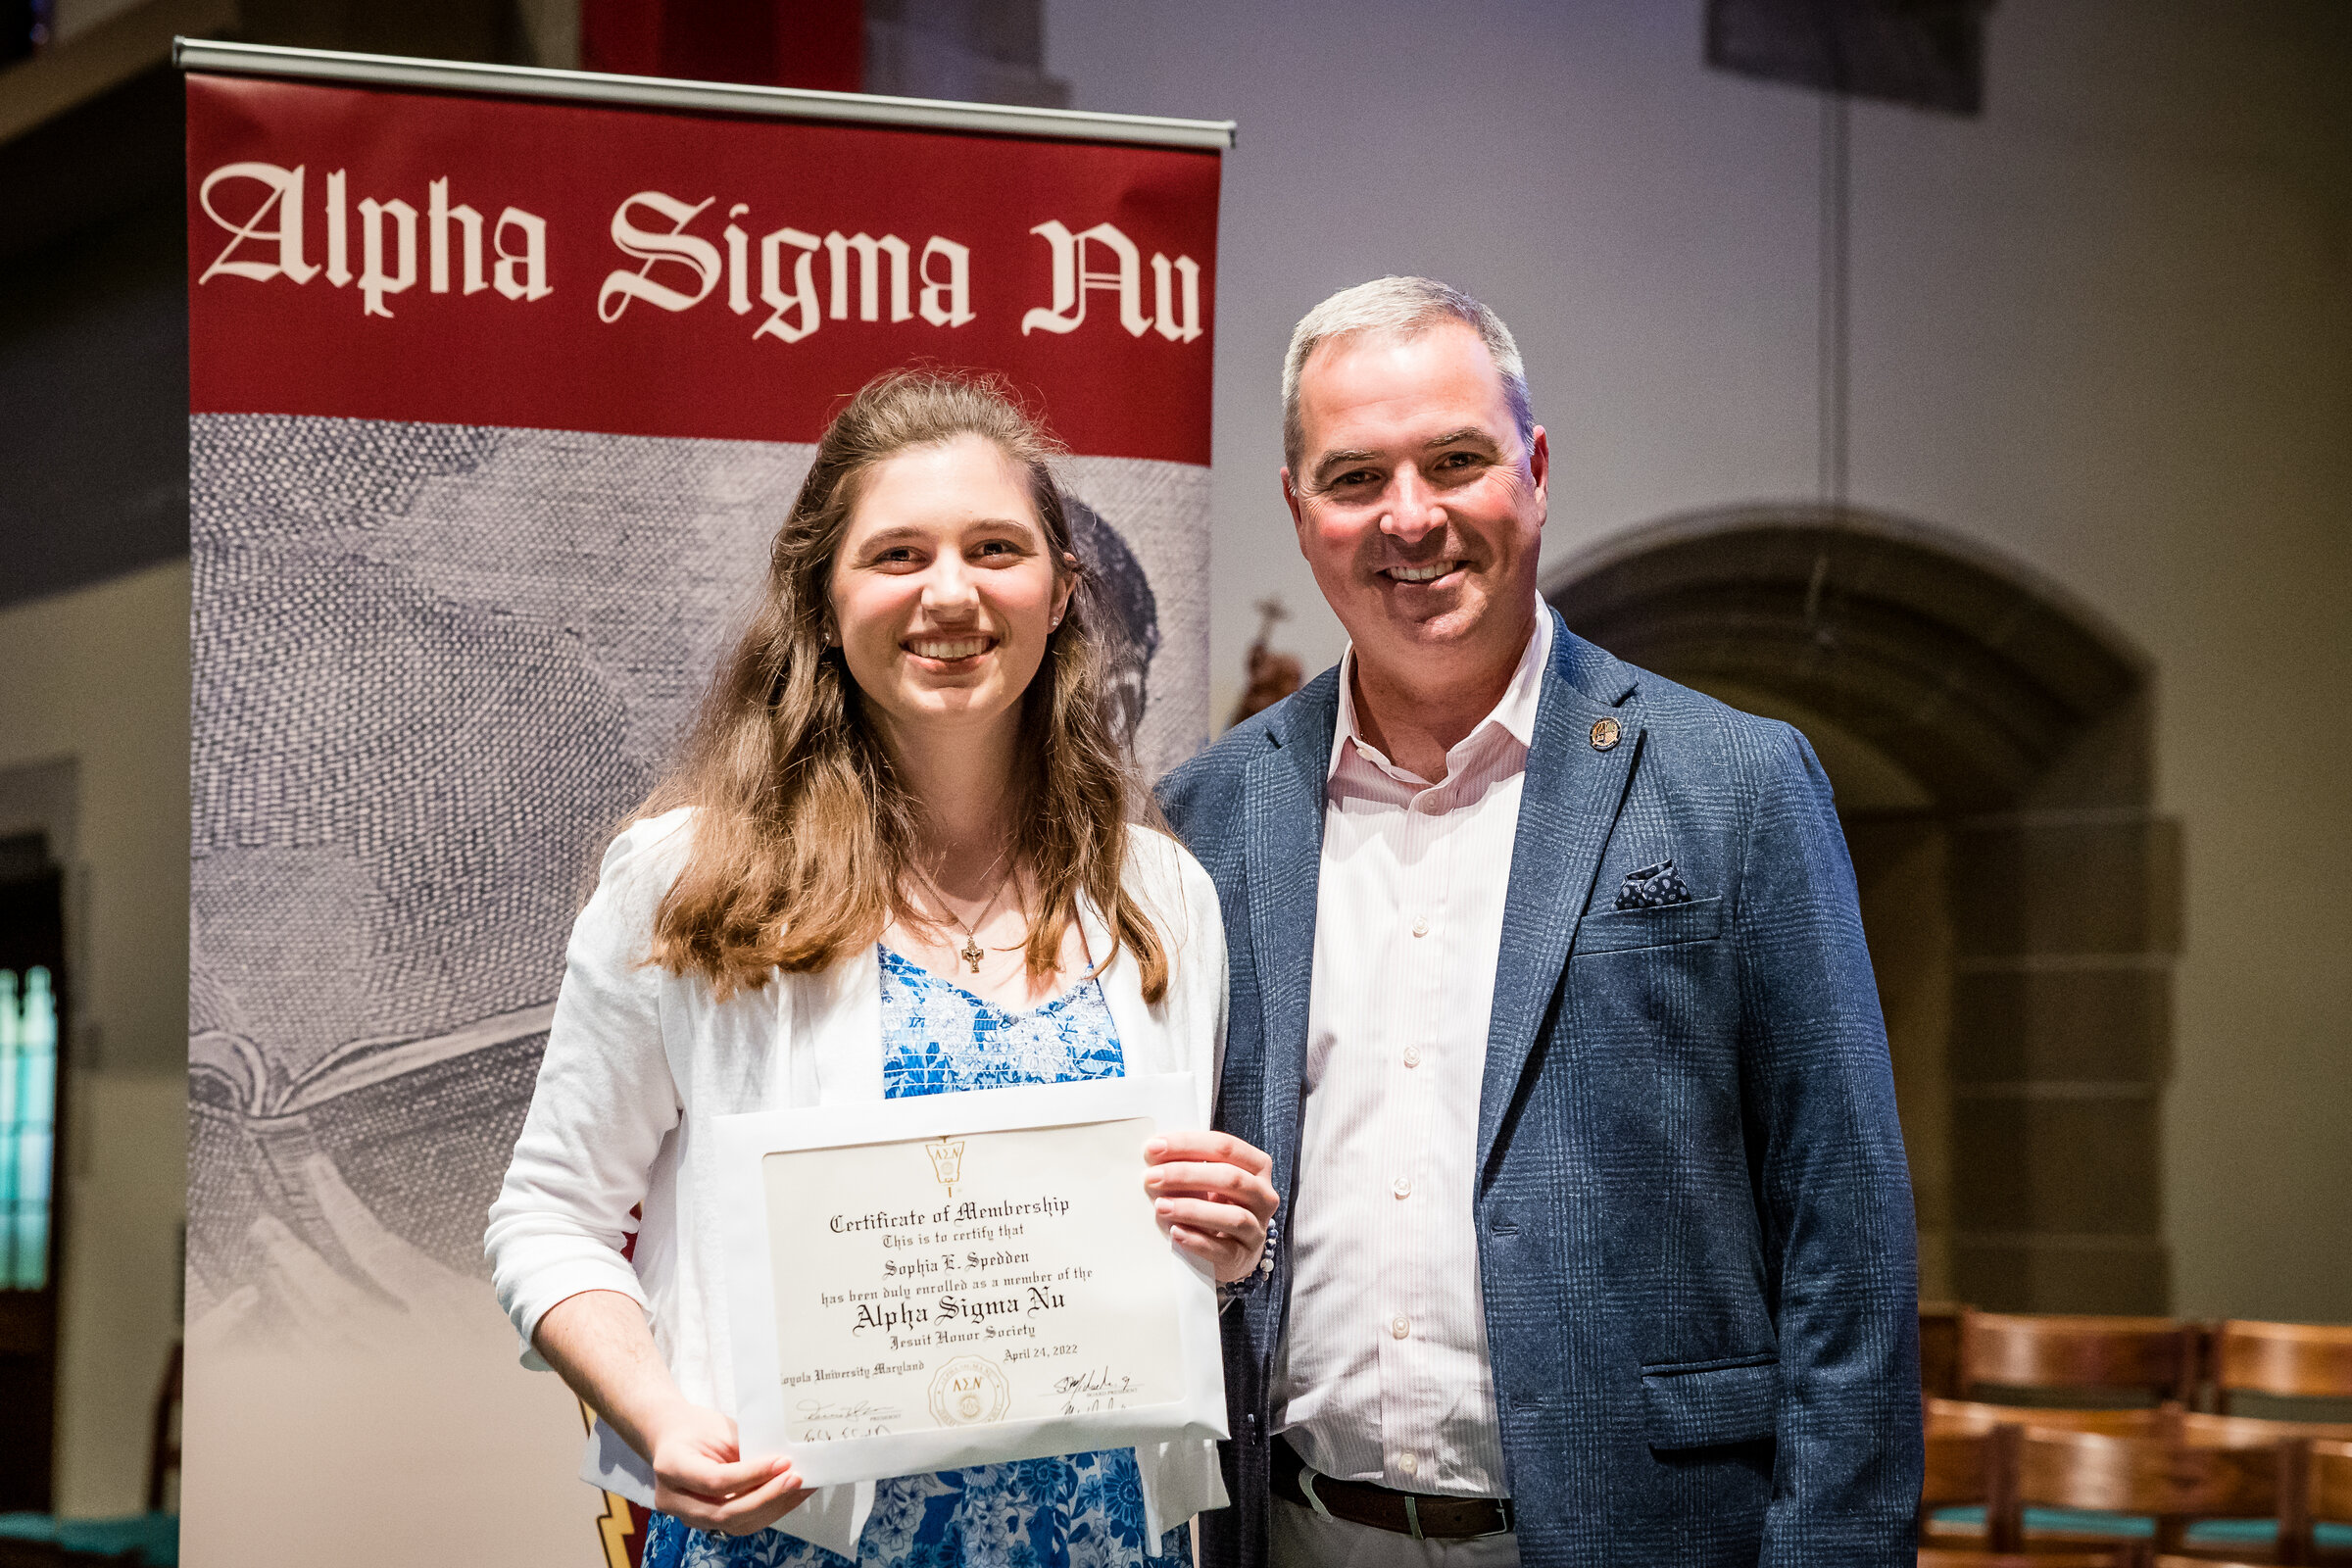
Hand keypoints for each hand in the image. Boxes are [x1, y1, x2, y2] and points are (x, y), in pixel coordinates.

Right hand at [647, 1401, 806, 1535]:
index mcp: (672, 1467)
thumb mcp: (719, 1429)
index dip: (752, 1475)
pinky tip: (788, 1496)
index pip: (716, 1481)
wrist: (673, 1437)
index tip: (783, 1463)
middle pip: (725, 1512)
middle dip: (767, 1497)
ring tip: (800, 1488)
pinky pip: (738, 1523)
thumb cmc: (697, 1427)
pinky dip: (767, 1511)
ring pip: (735, 1524)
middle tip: (796, 1478)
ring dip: (772, 1508)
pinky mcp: (703, 1522)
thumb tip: (784, 1464)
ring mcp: (686, 1516)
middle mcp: (673, 1499)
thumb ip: (746, 1450)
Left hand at [1143, 1131, 1278, 1284]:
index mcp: (1257, 1167)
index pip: (1225, 1147)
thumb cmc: (1215, 1204)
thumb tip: (1152, 1151)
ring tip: (1160, 1206)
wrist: (1230, 1249)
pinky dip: (1198, 1240)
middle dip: (1186, 1175)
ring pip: (1234, 1217)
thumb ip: (1186, 1164)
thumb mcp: (1207, 1179)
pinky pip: (1224, 1250)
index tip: (1154, 1147)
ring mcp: (1257, 1229)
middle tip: (1152, 1177)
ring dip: (1193, 1209)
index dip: (1189, 1144)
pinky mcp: (1243, 1257)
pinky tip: (1176, 1232)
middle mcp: (1263, 1196)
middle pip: (1231, 1178)